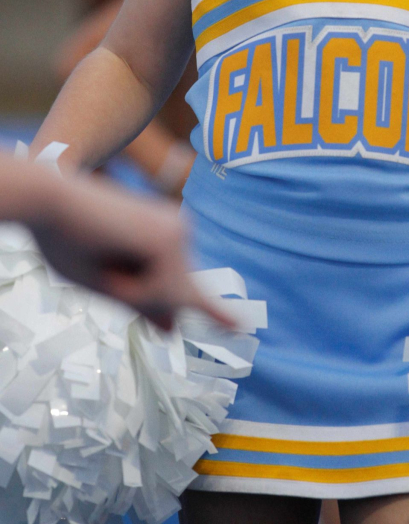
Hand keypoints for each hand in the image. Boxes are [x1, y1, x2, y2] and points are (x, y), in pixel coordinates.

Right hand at [31, 173, 236, 331]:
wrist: (49, 199)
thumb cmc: (65, 236)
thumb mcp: (105, 281)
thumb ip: (141, 302)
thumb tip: (174, 330)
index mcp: (164, 236)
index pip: (186, 282)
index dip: (212, 311)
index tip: (239, 328)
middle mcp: (178, 231)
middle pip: (168, 299)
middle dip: (133, 297)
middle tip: (102, 264)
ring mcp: (179, 232)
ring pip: (163, 298)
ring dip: (128, 292)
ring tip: (102, 257)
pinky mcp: (173, 239)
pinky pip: (156, 292)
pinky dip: (129, 288)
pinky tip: (111, 257)